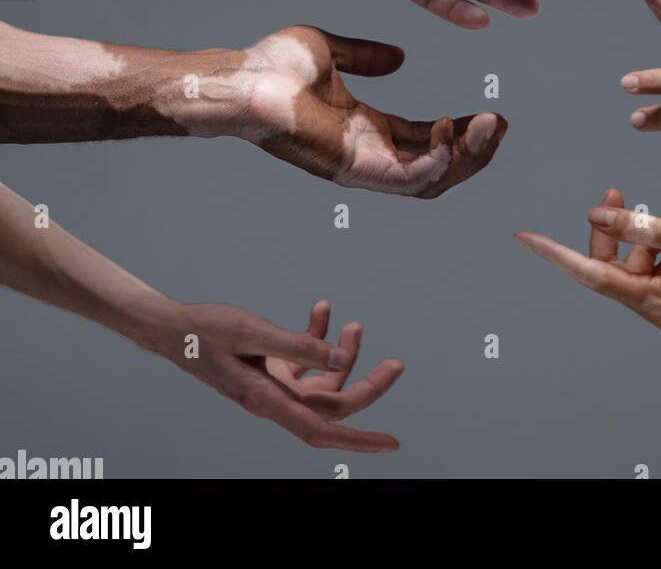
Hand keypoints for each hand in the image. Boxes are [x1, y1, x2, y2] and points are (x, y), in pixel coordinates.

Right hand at [154, 297, 402, 449]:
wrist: (171, 329)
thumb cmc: (205, 331)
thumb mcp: (253, 332)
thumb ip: (299, 346)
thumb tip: (341, 361)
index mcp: (266, 400)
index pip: (322, 429)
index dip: (359, 439)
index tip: (391, 443)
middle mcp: (272, 399)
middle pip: (332, 404)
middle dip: (367, 386)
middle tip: (396, 365)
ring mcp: (272, 387)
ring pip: (322, 382)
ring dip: (342, 355)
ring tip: (351, 324)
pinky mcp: (269, 371)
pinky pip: (304, 363)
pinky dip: (316, 339)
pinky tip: (321, 310)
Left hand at [235, 26, 505, 197]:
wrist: (243, 80)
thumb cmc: (272, 68)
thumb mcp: (333, 52)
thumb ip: (368, 57)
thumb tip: (400, 57)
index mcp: (364, 129)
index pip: (424, 139)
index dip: (460, 131)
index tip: (489, 113)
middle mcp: (367, 154)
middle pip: (437, 167)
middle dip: (475, 150)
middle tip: (500, 124)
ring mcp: (362, 166)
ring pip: (431, 180)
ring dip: (467, 157)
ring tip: (489, 125)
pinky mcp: (355, 170)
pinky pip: (409, 179)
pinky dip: (437, 160)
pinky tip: (451, 129)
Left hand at [516, 192, 660, 345]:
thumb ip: (645, 226)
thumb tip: (596, 215)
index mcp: (658, 303)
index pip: (592, 273)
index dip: (557, 252)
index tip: (524, 237)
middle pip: (620, 273)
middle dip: (616, 233)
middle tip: (616, 190)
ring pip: (647, 278)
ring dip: (647, 245)